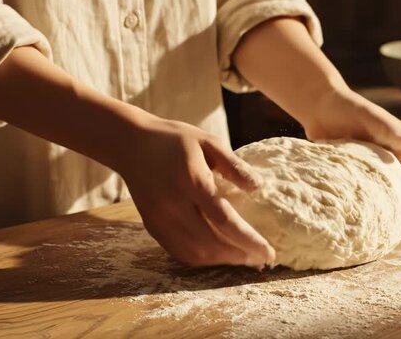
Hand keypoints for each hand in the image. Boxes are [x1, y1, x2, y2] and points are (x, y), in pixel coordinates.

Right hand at [117, 117, 274, 267]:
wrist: (130, 143)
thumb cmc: (175, 140)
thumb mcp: (208, 141)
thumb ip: (234, 164)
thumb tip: (257, 187)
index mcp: (191, 181)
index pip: (223, 219)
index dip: (248, 240)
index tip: (269, 253)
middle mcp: (174, 205)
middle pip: (211, 242)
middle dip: (240, 256)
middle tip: (261, 259)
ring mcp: (160, 219)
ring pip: (195, 253)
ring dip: (223, 261)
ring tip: (244, 258)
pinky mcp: (152, 226)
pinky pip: (179, 252)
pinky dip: (202, 259)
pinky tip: (219, 255)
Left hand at [302, 87, 400, 211]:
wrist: (319, 106)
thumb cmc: (348, 108)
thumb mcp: (371, 116)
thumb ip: (390, 129)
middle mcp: (392, 154)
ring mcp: (375, 163)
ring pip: (390, 189)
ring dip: (394, 207)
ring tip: (392, 227)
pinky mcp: (358, 169)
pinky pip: (370, 189)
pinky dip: (374, 203)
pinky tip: (369, 217)